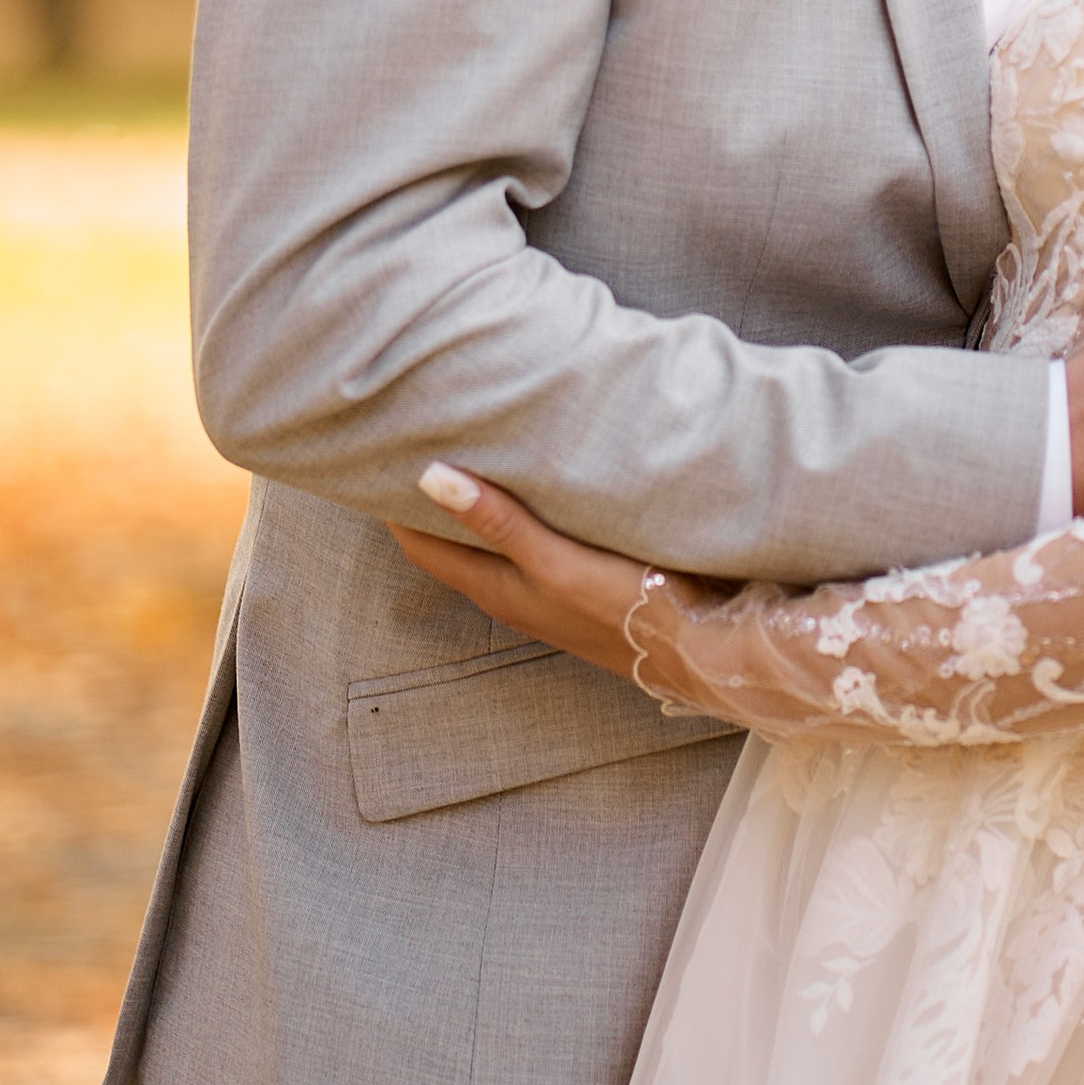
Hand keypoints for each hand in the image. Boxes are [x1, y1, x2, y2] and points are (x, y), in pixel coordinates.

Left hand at [390, 463, 704, 682]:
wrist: (700, 649)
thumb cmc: (626, 608)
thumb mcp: (557, 562)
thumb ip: (498, 521)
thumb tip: (429, 476)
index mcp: (494, 586)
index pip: (418, 541)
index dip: (394, 500)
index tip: (382, 451)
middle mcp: (510, 589)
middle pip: (450, 537)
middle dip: (431, 493)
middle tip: (422, 435)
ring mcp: (544, 587)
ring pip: (490, 538)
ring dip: (476, 499)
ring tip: (470, 444)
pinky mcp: (576, 580)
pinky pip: (527, 539)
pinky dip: (515, 509)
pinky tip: (534, 482)